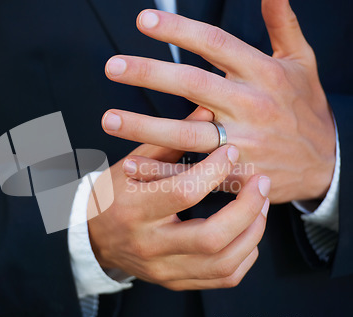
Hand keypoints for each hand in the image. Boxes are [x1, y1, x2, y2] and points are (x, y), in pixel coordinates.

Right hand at [88, 139, 270, 289]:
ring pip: (224, 263)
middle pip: (212, 237)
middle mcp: (149, 244)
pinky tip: (248, 233)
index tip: (231, 151)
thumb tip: (206, 112)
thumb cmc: (112, 195)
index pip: (183, 193)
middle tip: (262, 183)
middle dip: (248, 209)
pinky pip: (223, 277)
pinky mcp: (174, 281)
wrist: (94, 237)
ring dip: (253, 232)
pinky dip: (245, 255)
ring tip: (261, 206)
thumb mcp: (131, 165)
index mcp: (133, 210)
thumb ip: (169, 142)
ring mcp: (163, 268)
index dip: (214, 170)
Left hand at [102, 0, 334, 202]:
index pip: (216, 44)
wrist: (326, 162)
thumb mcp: (301, 62)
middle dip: (150, 74)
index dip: (179, 30)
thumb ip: (283, 24)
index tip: (143, 21)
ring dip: (144, 126)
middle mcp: (250, 106)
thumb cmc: (306, 107)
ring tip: (110, 118)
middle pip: (193, 86)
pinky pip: (193, 173)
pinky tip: (131, 163)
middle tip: (113, 66)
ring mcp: (243, 143)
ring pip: (187, 133)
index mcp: (262, 73)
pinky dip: (161, 170)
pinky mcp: (237, 175)